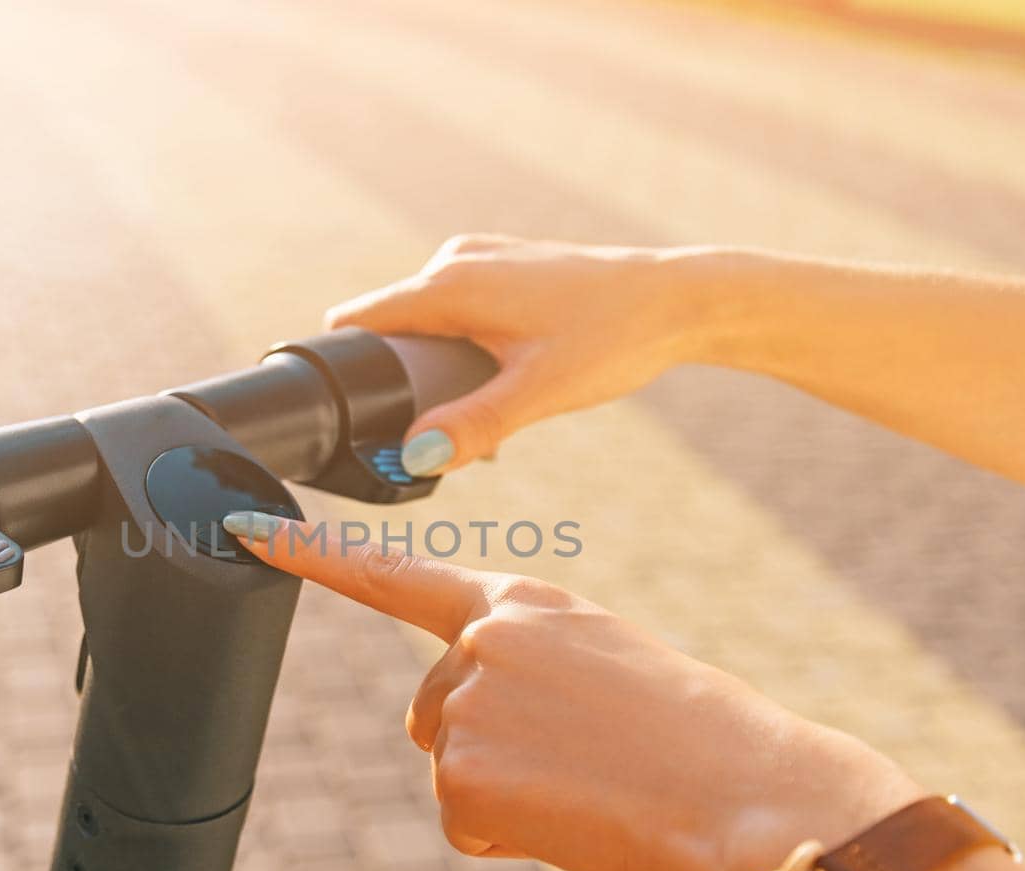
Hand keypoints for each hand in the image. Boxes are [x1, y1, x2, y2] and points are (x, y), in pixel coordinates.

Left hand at [224, 512, 921, 870]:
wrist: (754, 791)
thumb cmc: (698, 733)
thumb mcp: (604, 660)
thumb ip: (521, 664)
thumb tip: (458, 728)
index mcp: (521, 602)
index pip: (391, 575)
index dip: (311, 554)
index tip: (243, 528)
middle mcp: (478, 643)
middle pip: (432, 709)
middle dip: (486, 742)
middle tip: (581, 755)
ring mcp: (464, 707)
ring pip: (453, 769)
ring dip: (507, 791)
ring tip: (590, 782)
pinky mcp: (461, 778)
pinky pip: (466, 823)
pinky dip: (511, 836)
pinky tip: (575, 819)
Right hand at [327, 234, 739, 475]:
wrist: (681, 299)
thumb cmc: (614, 338)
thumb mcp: (539, 392)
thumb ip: (474, 426)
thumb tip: (415, 458)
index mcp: (450, 282)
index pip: (357, 320)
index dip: (343, 369)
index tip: (349, 416)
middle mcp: (456, 259)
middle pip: (390, 328)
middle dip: (401, 382)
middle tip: (438, 432)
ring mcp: (481, 258)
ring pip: (426, 323)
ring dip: (438, 371)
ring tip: (483, 412)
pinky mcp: (505, 266)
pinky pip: (457, 312)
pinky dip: (464, 351)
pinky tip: (504, 383)